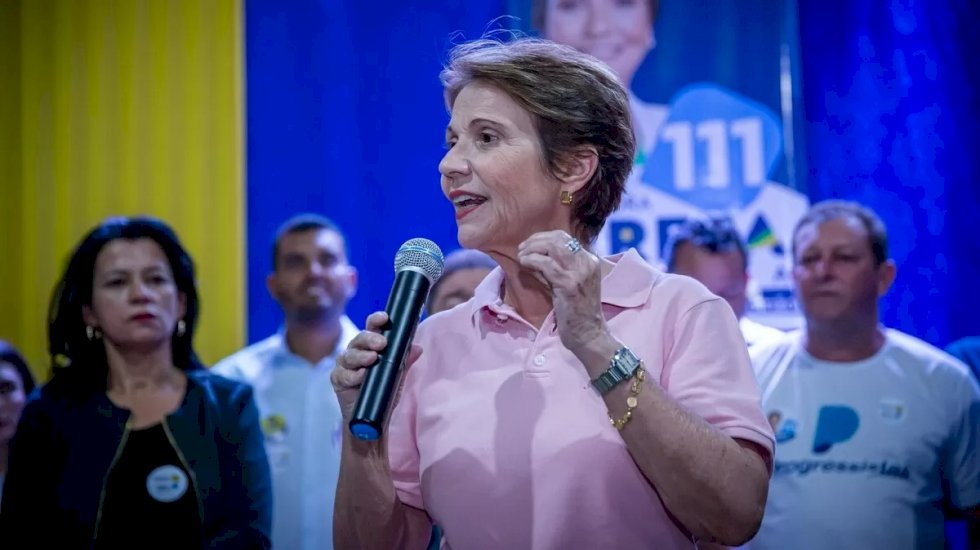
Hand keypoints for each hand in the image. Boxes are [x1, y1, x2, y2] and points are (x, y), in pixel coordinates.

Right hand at [331, 311, 421, 419]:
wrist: (373, 418)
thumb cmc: (384, 391)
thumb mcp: (397, 375)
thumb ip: (405, 361)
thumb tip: (417, 348)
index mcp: (370, 346)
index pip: (372, 328)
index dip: (376, 320)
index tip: (384, 318)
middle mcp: (356, 351)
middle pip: (359, 339)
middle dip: (370, 339)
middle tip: (382, 344)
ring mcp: (345, 365)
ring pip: (350, 355)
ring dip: (361, 356)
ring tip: (372, 359)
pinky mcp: (338, 379)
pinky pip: (343, 374)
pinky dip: (353, 375)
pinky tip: (360, 376)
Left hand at [517, 230, 608, 356]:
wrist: (589, 334)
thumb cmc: (577, 312)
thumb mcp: (569, 283)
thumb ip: (557, 268)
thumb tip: (534, 254)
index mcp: (590, 260)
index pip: (565, 238)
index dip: (543, 238)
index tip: (529, 245)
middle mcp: (587, 262)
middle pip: (558, 239)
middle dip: (535, 240)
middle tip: (521, 248)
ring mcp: (580, 272)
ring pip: (552, 247)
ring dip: (532, 249)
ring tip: (521, 255)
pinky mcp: (569, 284)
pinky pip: (546, 264)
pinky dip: (531, 260)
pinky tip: (524, 263)